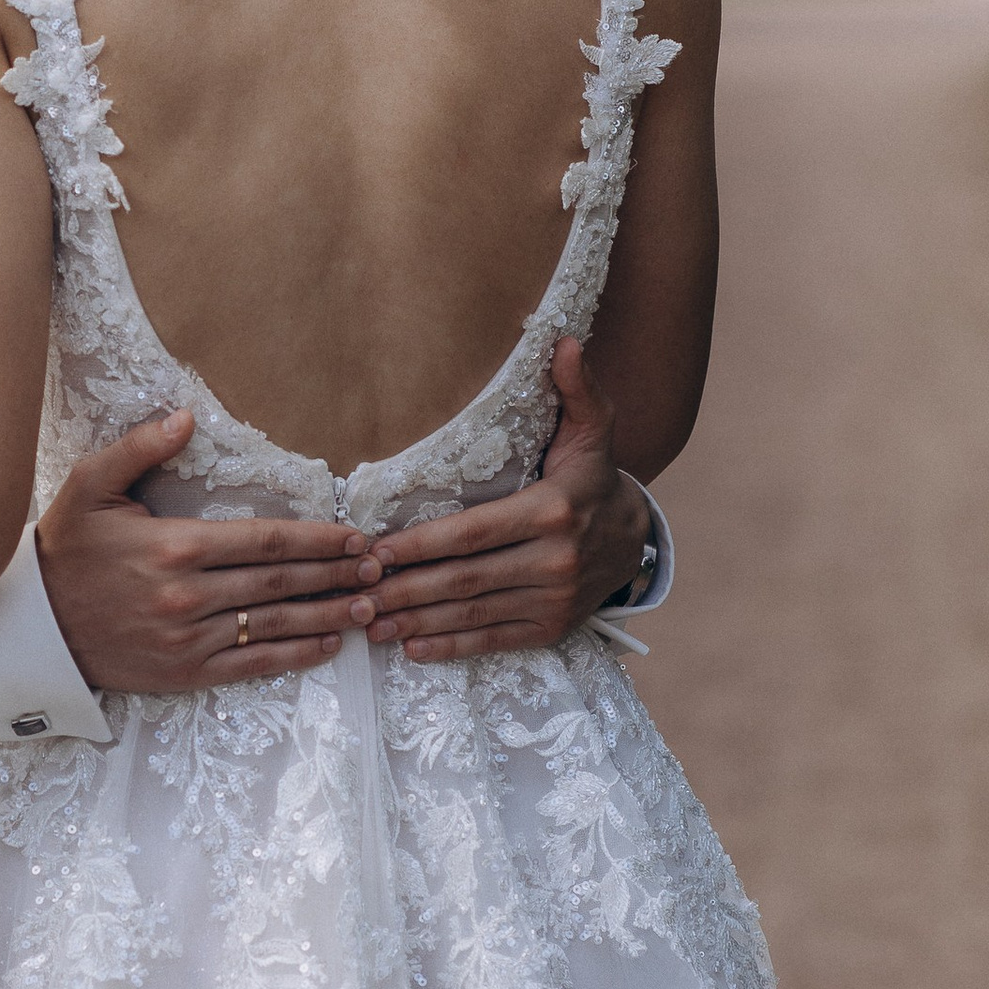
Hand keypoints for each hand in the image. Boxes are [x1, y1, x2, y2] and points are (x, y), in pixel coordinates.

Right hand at [36, 413, 382, 690]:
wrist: (32, 630)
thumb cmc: (64, 551)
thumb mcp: (88, 486)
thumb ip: (138, 449)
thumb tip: (186, 418)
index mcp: (174, 545)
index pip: (264, 541)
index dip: (316, 539)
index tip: (354, 536)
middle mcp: (187, 594)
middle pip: (279, 583)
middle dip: (334, 574)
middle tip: (378, 568)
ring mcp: (188, 638)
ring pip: (273, 625)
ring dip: (326, 615)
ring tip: (366, 606)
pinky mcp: (184, 672)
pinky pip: (251, 663)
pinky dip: (293, 655)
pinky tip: (325, 646)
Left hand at [366, 339, 651, 662]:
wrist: (634, 537)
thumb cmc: (591, 476)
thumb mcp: (590, 429)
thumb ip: (575, 388)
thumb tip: (561, 340)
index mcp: (553, 511)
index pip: (473, 532)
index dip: (421, 545)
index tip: (374, 551)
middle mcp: (554, 561)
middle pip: (465, 579)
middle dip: (406, 589)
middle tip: (355, 594)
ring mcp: (554, 600)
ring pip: (474, 614)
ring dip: (417, 622)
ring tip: (371, 622)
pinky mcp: (552, 628)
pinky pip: (494, 640)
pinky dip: (451, 647)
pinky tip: (411, 647)